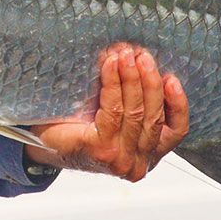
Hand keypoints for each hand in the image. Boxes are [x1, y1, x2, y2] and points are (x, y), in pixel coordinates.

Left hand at [27, 43, 188, 181]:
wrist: (43, 144)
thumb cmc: (80, 128)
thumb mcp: (119, 119)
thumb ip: (139, 105)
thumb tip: (146, 64)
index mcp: (147, 157)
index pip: (176, 131)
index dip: (178, 103)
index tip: (171, 78)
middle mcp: (137, 164)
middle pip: (155, 117)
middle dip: (150, 82)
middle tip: (142, 55)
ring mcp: (120, 159)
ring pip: (136, 113)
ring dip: (132, 79)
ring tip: (126, 55)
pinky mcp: (102, 150)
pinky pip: (114, 110)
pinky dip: (114, 84)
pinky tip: (110, 65)